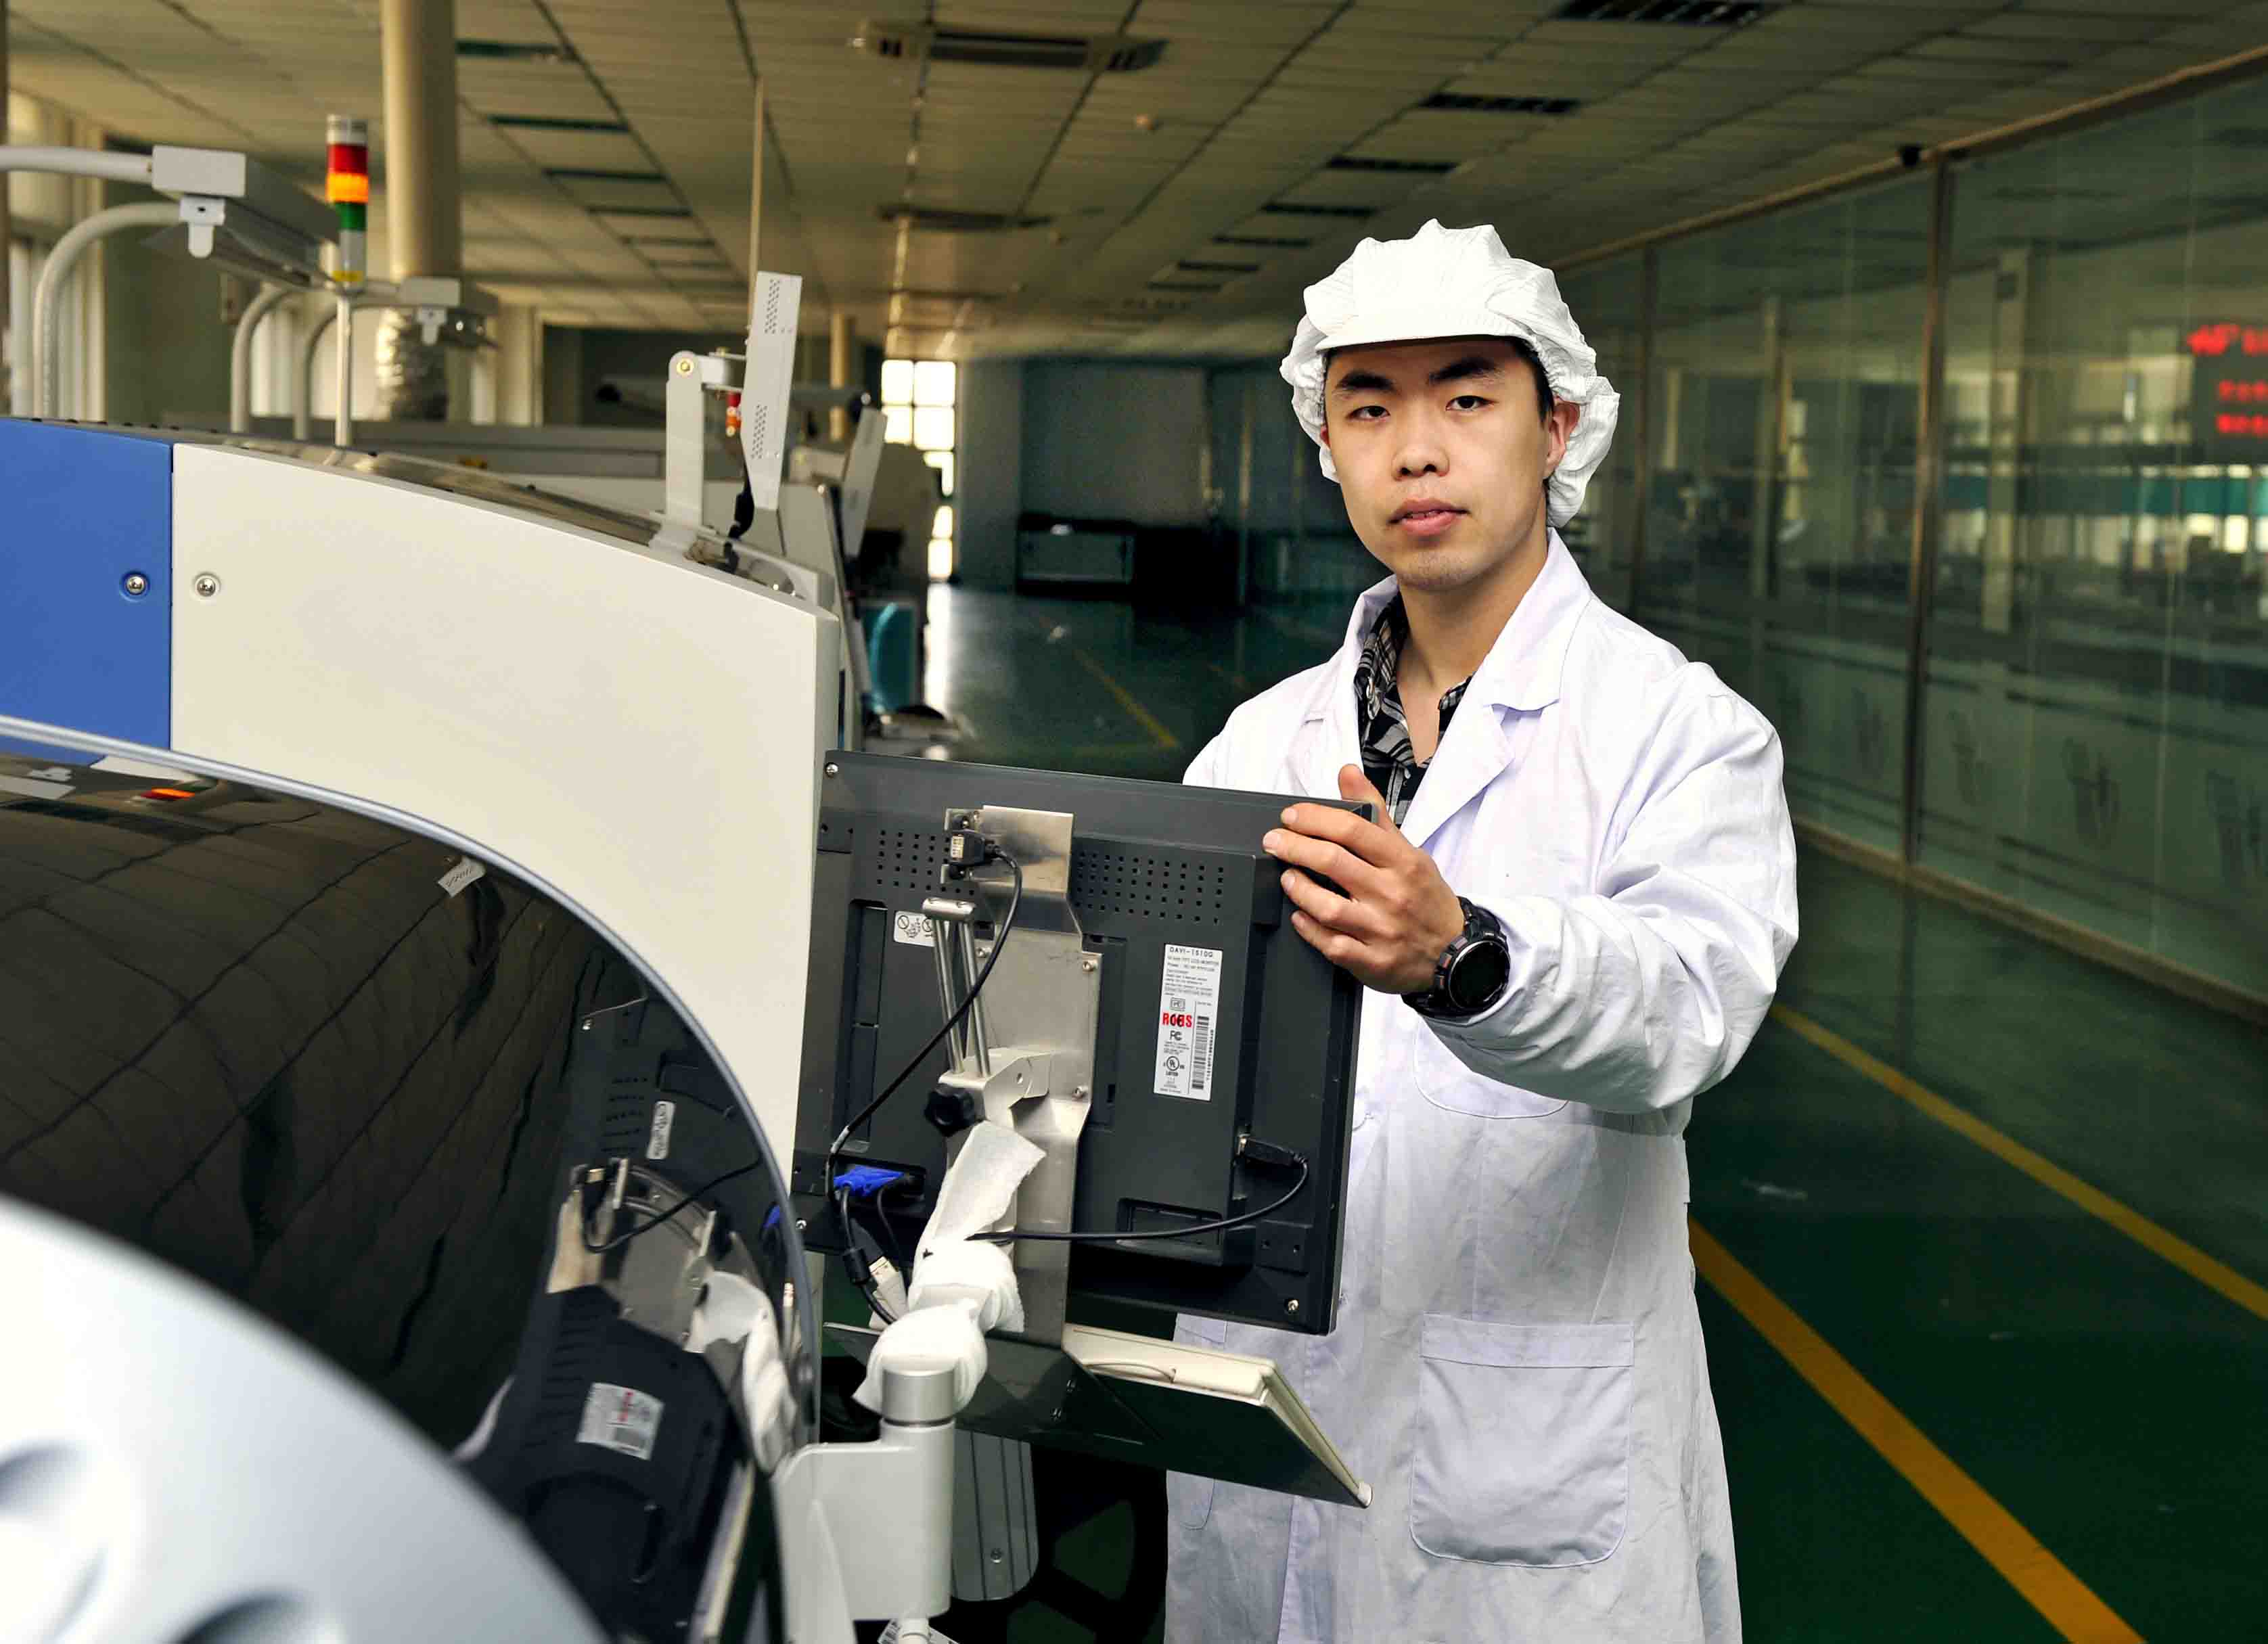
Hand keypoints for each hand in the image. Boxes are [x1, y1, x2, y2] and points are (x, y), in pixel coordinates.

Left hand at [1262, 765, 1467, 995]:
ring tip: (1287, 877)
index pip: (1352, 829)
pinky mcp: (1373, 961)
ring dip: (1298, 888)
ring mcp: (1381, 929)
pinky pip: (1331, 944)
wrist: (1454, 953)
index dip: (1314, 819)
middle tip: (1274, 841)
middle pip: (1332, 862)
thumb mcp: (1409, 851)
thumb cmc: (1426, 899)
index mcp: (1403, 862)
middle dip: (1294, 847)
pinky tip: (1299, 915)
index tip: (1292, 817)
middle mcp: (1392, 894)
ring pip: (1326, 906)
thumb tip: (1347, 774)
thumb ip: (1375, 812)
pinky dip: (1308, 929)